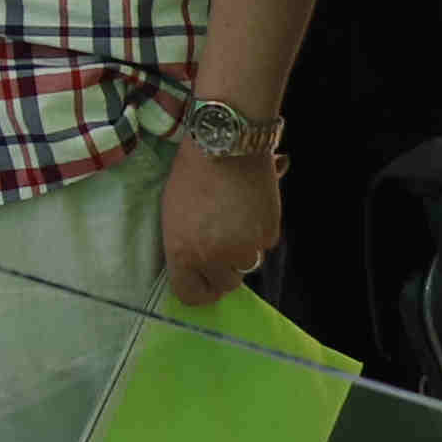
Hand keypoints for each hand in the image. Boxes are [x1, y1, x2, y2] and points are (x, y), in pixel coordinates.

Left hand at [157, 145, 280, 307]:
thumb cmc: (192, 175)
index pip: (191, 296)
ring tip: (235, 219)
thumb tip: (198, 268)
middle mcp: (214, 257)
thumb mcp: (174, 215)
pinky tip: (249, 208)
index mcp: (182, 253)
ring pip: (247, 265)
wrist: (226, 145)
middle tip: (222, 245)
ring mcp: (244, 248)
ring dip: (243, 250)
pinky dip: (259, 232)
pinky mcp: (268, 235)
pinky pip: (264, 244)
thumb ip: (185, 247)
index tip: (204, 282)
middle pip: (226, 284)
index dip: (199, 290)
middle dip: (225, 269)